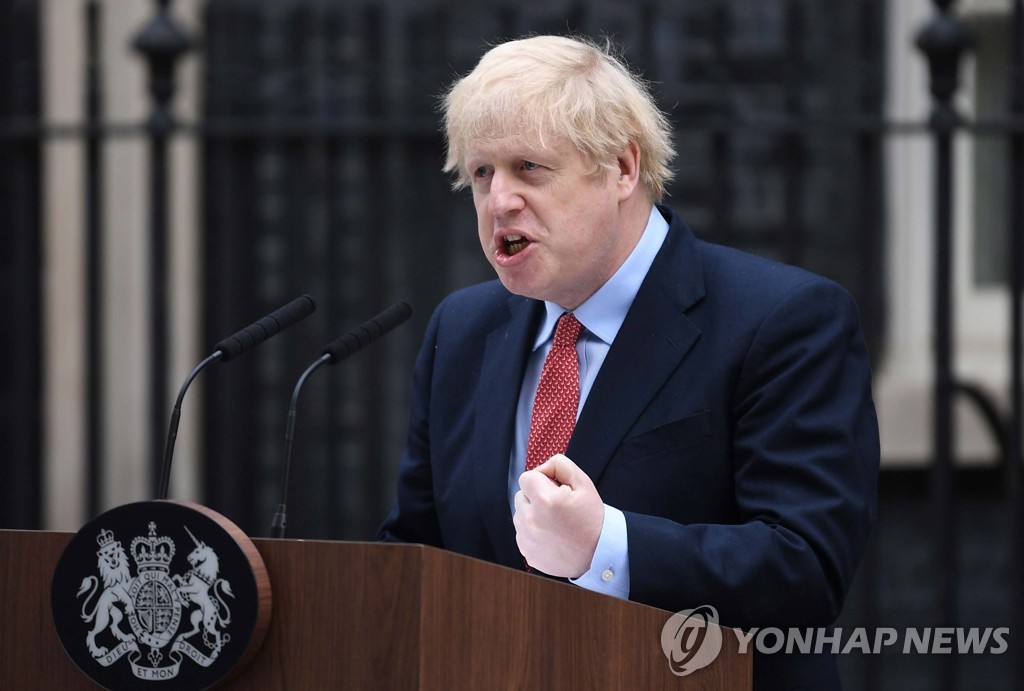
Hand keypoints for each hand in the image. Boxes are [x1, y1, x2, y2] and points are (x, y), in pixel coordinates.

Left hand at [513, 453, 603, 577]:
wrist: (599, 553)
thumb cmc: (592, 518)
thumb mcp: (583, 482)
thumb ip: (559, 465)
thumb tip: (540, 469)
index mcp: (545, 500)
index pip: (526, 478)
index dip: (541, 480)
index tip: (555, 490)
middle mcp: (531, 520)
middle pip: (521, 496)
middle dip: (535, 497)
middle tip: (557, 507)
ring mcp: (527, 539)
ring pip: (520, 515)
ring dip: (533, 514)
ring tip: (555, 522)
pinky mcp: (527, 552)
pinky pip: (522, 534)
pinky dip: (533, 532)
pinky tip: (552, 536)